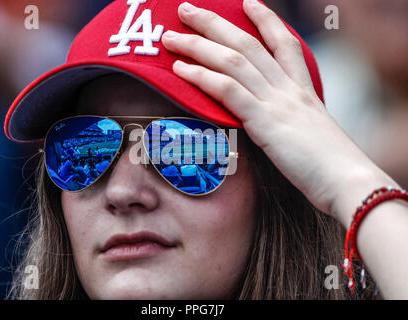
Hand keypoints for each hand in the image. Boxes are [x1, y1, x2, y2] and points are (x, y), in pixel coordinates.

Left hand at [162, 0, 397, 225]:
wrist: (347, 181)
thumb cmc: (333, 167)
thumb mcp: (313, 135)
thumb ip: (294, 123)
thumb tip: (277, 126)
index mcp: (303, 90)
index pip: (283, 44)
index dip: (266, 19)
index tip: (248, 2)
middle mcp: (288, 89)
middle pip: (247, 44)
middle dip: (214, 23)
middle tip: (187, 9)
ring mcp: (277, 101)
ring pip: (232, 61)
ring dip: (198, 45)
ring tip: (170, 37)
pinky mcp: (265, 121)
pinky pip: (228, 90)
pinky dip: (202, 76)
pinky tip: (180, 69)